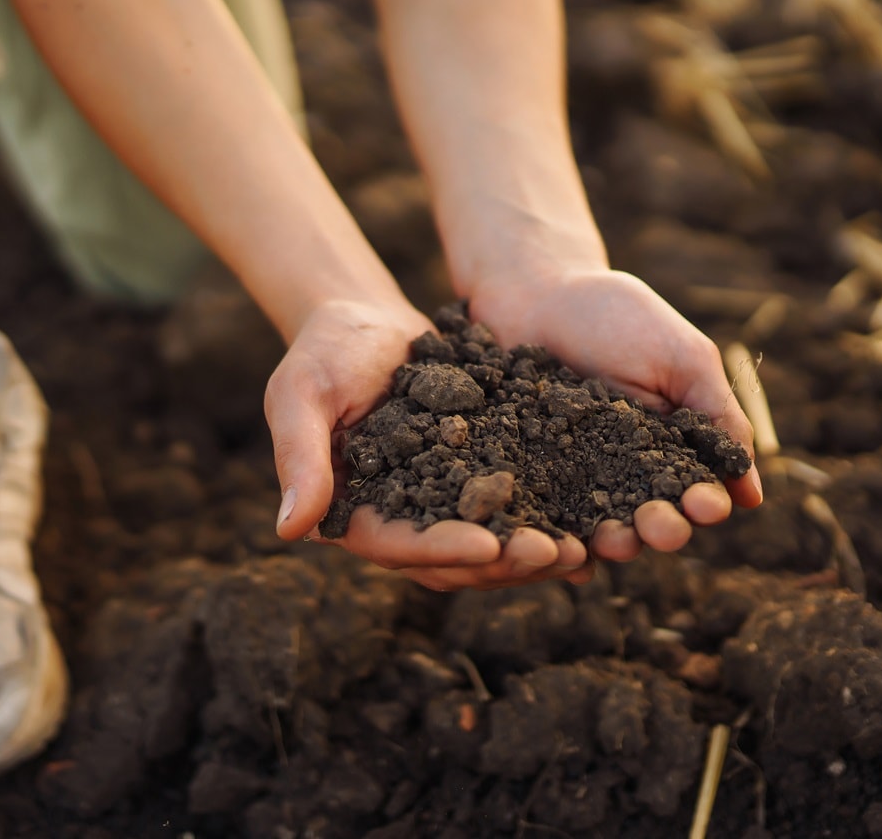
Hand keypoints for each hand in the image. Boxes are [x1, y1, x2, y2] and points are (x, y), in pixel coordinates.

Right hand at [266, 299, 598, 590]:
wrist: (365, 319)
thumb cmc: (323, 351)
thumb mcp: (301, 394)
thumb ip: (300, 457)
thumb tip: (289, 530)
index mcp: (353, 515)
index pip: (400, 546)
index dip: (444, 550)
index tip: (487, 547)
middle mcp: (400, 523)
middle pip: (453, 563)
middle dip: (504, 562)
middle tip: (554, 553)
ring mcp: (441, 507)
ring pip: (491, 550)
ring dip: (534, 555)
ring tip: (583, 549)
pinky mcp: (477, 483)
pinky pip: (515, 515)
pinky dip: (551, 525)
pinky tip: (593, 533)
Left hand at [468, 268, 763, 561]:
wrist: (535, 289)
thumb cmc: (617, 316)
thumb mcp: (683, 359)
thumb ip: (719, 417)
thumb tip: (752, 496)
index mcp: (672, 449)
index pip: (697, 492)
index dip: (704, 504)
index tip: (704, 504)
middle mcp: (627, 473)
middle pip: (651, 518)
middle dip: (662, 529)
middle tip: (660, 526)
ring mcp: (576, 479)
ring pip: (601, 527)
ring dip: (615, 542)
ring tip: (616, 542)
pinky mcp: (529, 477)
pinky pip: (544, 518)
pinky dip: (556, 539)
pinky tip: (565, 554)